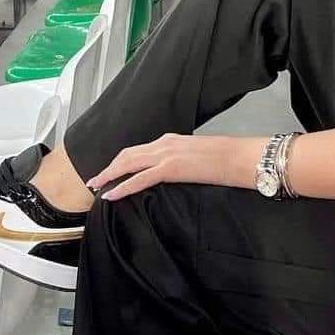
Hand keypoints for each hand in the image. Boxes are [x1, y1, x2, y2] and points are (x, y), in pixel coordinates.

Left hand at [87, 133, 251, 200]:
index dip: (120, 161)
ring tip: (96, 186)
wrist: (240, 157)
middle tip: (94, 180)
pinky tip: (112, 194)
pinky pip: (140, 178)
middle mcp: (164, 143)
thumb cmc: (226, 160)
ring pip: (128, 163)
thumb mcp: (198, 158)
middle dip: (108, 167)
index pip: (138, 150)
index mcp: (171, 140)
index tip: (109, 171)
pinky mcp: (171, 168)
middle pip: (127, 154)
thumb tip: (174, 175)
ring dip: (109, 175)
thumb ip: (181, 163)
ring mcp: (167, 154)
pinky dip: (122, 186)